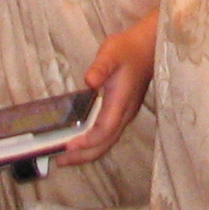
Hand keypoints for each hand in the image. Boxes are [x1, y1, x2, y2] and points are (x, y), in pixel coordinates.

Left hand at [57, 18, 158, 168]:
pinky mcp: (123, 113)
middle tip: (61, 161)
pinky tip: (80, 142)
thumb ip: (100, 67)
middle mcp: (124, 113)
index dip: (87, 141)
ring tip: (66, 158)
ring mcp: (125, 115)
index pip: (105, 129)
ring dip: (88, 152)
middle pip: (106, 143)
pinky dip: (93, 143)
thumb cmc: (127, 49)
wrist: (147, 48)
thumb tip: (89, 81)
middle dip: (84, 155)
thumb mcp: (111, 53)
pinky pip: (108, 135)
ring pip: (108, 141)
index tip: (68, 146)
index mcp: (120, 102)